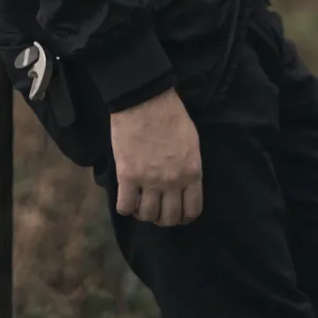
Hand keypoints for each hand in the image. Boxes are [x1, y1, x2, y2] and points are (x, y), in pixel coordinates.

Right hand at [110, 86, 202, 226]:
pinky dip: (125, 207)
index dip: (184, 216)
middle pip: (169, 217)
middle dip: (163, 218)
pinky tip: (126, 198)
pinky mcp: (127, 176)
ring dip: (143, 213)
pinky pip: (125, 206)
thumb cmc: (170, 115)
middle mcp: (173, 181)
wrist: (144, 100)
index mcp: (192, 172)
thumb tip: (185, 183)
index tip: (177, 213)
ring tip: (140, 203)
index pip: (192, 210)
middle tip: (156, 209)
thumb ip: (189, 166)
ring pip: (147, 215)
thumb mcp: (191, 142)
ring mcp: (150, 181)